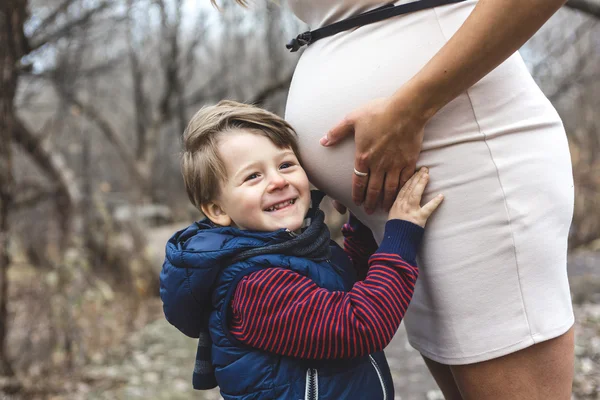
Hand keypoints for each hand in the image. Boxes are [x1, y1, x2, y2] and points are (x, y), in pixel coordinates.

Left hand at [321, 94, 426, 213]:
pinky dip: (402, 190)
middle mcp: (379, 165)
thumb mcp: (352, 118)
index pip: (358, 182)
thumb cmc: (378, 112)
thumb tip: (322, 141)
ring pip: (390, 189)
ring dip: (386, 200)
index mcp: (363, 157)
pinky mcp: (409, 161)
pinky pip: (405, 180)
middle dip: (370, 202)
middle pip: (373, 189)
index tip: (357, 202)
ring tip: (385, 208)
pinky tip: (401, 195)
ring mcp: (395, 165)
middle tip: (369, 211)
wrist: (406, 110)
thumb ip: (336, 132)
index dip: (357, 194)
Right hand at [388, 167, 442, 227]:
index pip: (403, 188)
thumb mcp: (393, 217)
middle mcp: (402, 205)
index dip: (409, 178)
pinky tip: (441, 196)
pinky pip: (428, 208)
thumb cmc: (395, 232)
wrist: (396, 241)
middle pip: (409, 187)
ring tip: (427, 174)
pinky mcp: (419, 218)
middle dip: (416, 176)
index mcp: (396, 204)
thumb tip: (402, 201)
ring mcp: (410, 211)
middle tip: (423, 168)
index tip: (414, 171)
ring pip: (415, 193)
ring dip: (421, 183)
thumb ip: (398, 208)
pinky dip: (435, 202)